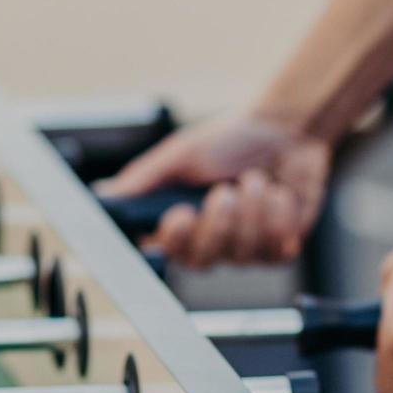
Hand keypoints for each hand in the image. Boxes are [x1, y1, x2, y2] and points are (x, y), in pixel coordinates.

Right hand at [94, 114, 330, 267]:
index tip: (182, 214)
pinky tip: (279, 194)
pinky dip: (278, 216)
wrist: (288, 130)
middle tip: (226, 190)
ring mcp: (246, 248)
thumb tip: (105, 195)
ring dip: (252, 211)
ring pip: (241, 255)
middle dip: (218, 224)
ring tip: (257, 179)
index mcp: (182, 219)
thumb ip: (145, 177)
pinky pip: (274, 252)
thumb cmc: (234, 138)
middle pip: (201, 262)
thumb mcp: (182, 152)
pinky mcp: (279, 248)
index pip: (165, 252)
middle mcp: (211, 240)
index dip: (174, 240)